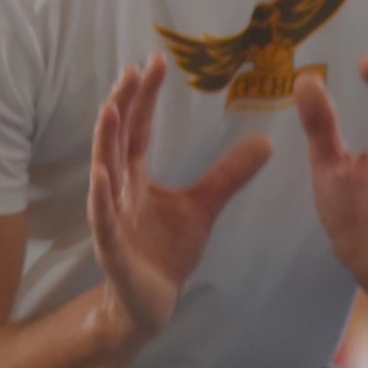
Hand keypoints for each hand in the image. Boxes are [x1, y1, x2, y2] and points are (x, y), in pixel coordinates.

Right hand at [86, 53, 273, 340]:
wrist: (151, 303)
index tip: (152, 64)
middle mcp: (118, 190)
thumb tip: (266, 142)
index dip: (143, 98)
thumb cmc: (167, 253)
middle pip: (118, 140)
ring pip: (104, 173)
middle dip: (124, 105)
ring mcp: (111, 218)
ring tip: (110, 109)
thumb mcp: (204, 207)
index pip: (138, 129)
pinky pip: (103, 221)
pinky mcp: (112, 249)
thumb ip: (228, 175)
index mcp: (136, 177)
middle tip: (133, 71)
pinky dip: (101, 199)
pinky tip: (102, 177)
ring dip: (105, 141)